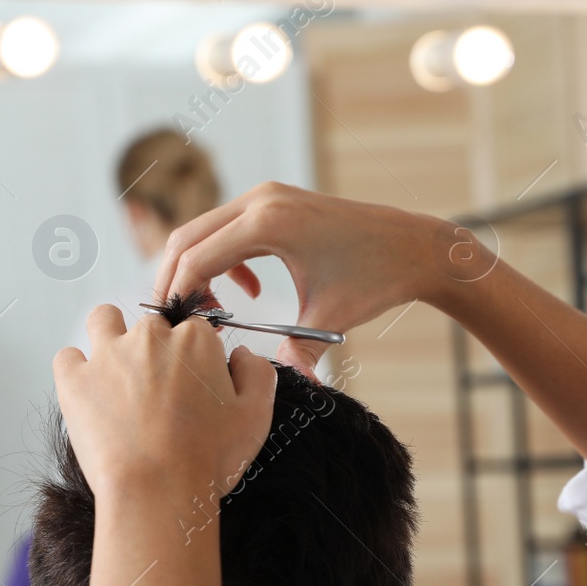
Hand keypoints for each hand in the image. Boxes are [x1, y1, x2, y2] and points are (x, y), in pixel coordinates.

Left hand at [56, 305, 275, 585]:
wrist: (157, 492)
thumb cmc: (207, 460)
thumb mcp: (256, 418)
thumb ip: (257, 374)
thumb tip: (241, 354)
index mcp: (195, 341)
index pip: (196, 330)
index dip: (196, 357)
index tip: (193, 384)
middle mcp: (151, 337)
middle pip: (152, 326)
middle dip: (155, 350)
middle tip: (158, 391)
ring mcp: (108, 355)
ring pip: (105, 320)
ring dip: (111, 337)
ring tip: (117, 374)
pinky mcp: (75, 380)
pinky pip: (67, 357)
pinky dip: (75, 370)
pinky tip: (88, 392)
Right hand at [155, 182, 468, 370]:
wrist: (413, 246)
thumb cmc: (375, 278)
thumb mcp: (330, 318)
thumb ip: (297, 353)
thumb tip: (281, 388)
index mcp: (267, 222)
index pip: (196, 258)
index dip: (177, 294)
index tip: (173, 329)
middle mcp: (260, 200)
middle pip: (187, 238)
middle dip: (175, 281)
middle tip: (176, 322)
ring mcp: (267, 197)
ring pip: (204, 232)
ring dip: (199, 271)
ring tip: (212, 313)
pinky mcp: (275, 203)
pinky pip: (229, 230)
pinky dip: (224, 261)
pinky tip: (249, 292)